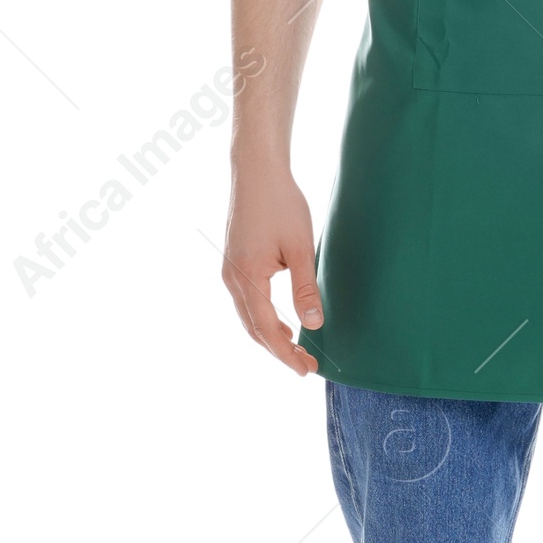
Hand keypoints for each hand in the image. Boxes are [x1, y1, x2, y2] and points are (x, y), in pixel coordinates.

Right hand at [222, 161, 323, 373]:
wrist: (256, 172)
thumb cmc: (281, 204)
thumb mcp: (301, 248)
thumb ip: (305, 289)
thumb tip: (313, 325)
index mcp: (248, 278)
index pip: (267, 330)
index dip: (286, 355)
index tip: (306, 370)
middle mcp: (232, 279)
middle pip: (253, 329)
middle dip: (279, 351)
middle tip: (306, 365)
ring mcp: (229, 271)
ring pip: (248, 317)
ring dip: (270, 336)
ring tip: (296, 348)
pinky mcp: (233, 263)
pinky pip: (246, 301)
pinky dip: (263, 318)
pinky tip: (281, 321)